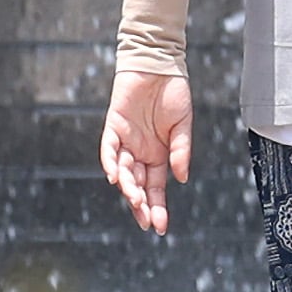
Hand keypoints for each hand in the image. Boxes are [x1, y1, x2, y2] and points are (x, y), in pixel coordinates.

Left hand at [101, 68, 189, 233]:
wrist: (160, 64)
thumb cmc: (174, 93)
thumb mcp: (183, 126)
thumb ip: (181, 152)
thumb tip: (180, 179)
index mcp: (158, 155)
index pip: (155, 188)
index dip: (157, 208)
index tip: (160, 227)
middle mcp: (140, 152)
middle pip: (137, 185)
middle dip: (141, 205)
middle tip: (145, 221)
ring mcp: (125, 140)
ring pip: (122, 171)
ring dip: (127, 187)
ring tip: (135, 200)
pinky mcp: (113, 125)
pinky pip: (108, 148)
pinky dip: (109, 162)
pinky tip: (114, 177)